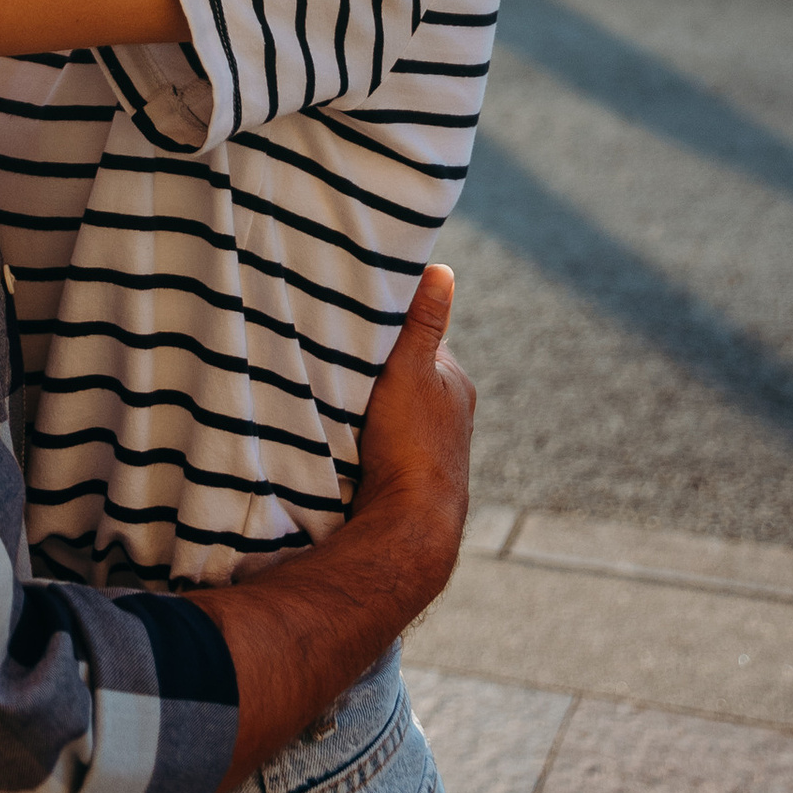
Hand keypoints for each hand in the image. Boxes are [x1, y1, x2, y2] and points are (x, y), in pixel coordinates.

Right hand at [350, 259, 477, 614]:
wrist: (409, 525)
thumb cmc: (412, 444)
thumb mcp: (411, 369)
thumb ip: (422, 321)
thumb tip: (441, 268)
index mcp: (456, 383)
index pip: (420, 338)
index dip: (390, 327)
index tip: (358, 318)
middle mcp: (451, 413)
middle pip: (407, 374)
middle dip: (378, 367)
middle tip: (340, 355)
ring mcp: (432, 447)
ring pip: (394, 409)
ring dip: (370, 403)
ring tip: (337, 394)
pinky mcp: (409, 474)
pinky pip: (385, 439)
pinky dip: (368, 432)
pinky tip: (344, 432)